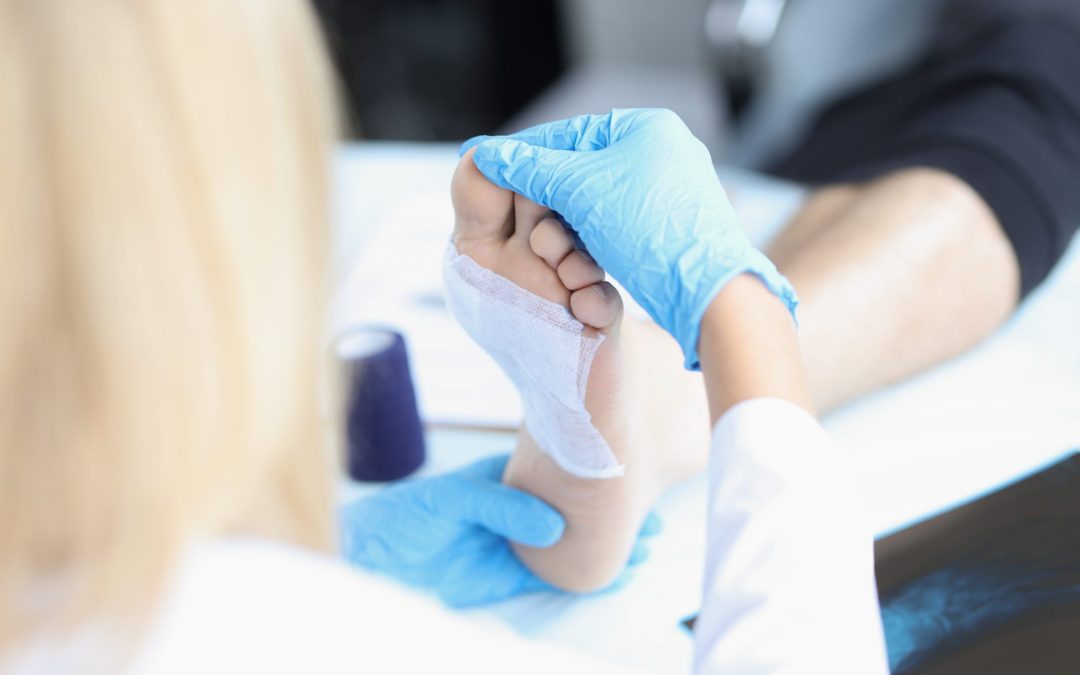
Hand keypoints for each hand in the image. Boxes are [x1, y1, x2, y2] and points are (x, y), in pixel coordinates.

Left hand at [339, 454, 661, 606]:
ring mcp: (513, 544)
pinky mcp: (505, 576)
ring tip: (646, 549)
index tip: (629, 477)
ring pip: (571, 545)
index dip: (594, 476)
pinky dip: (583, 578)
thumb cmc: (401, 517)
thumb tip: (552, 525)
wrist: (371, 561)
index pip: (559, 472)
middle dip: (612, 514)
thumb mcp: (447, 501)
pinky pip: (552, 577)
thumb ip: (497, 507)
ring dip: (606, 547)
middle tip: (653, 519)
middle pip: (575, 510)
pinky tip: (610, 576)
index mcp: (501, 479)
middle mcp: (514, 510)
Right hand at [461, 108, 796, 369]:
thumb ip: (530, 168)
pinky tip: (580, 258)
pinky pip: (620, 225)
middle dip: (550, 197)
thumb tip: (487, 154)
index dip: (526, 154)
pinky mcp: (672, 228)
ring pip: (599, 202)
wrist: (705, 291)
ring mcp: (671, 191)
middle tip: (516, 215)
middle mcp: (664, 151)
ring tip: (549, 246)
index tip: (491, 169)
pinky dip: (595, 239)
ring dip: (569, 224)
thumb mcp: (579, 190)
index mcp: (648, 127)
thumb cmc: (647, 229)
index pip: (569, 134)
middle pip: (583, 168)